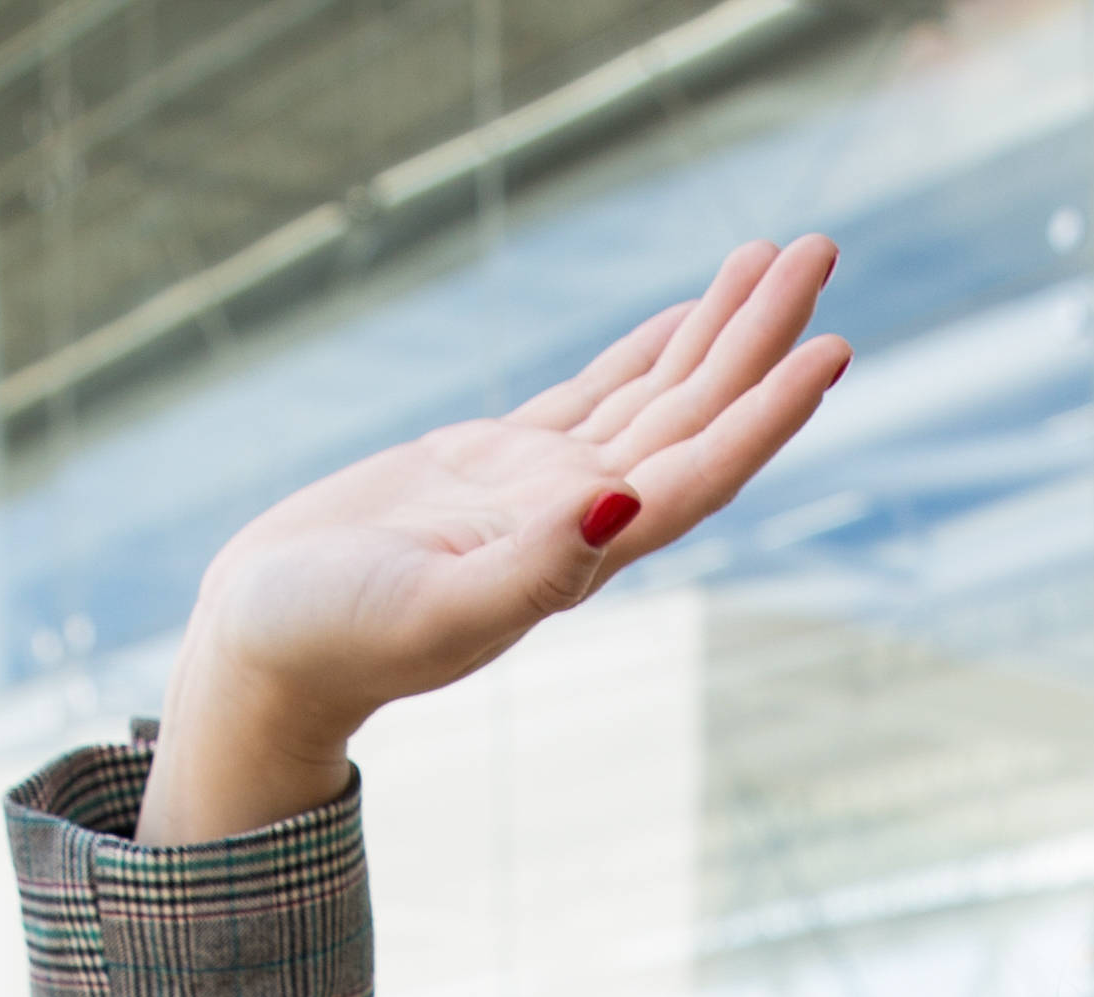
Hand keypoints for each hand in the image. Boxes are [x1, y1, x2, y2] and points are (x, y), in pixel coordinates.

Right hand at [140, 238, 850, 843]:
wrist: (264, 650)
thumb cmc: (331, 643)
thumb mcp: (431, 610)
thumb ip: (533, 565)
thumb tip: (622, 503)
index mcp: (577, 556)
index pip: (697, 473)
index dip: (767, 414)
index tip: (829, 348)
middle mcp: (579, 518)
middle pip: (695, 416)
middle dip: (759, 336)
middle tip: (818, 248)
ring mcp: (542, 489)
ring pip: (654, 395)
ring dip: (718, 331)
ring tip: (776, 256)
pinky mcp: (493, 464)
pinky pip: (595, 395)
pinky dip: (647, 352)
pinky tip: (686, 316)